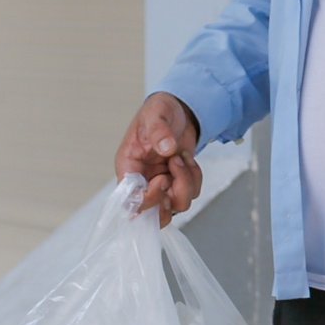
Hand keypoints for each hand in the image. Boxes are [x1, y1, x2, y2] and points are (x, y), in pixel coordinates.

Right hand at [115, 93, 201, 226]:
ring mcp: (162, 184)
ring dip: (186, 184)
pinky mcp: (178, 182)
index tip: (163, 178)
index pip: (131, 202)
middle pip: (154, 215)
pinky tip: (188, 159)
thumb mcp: (156, 113)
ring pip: (177, 205)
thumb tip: (167, 148)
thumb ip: (159, 130)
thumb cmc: (159, 111)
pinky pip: (191, 193)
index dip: (149, 198)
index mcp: (129, 168)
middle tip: (174, 176)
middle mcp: (143, 181)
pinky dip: (195, 178)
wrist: (178, 109)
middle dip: (171, 201)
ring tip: (181, 158)